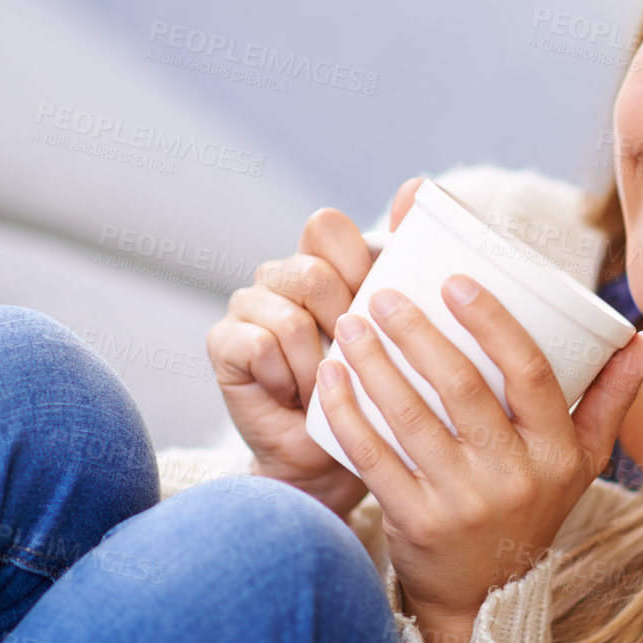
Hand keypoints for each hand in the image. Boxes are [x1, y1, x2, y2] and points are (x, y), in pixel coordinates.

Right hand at [206, 175, 424, 516]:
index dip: (351, 261)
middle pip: (311, 272)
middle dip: (342, 324)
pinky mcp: (223, 343)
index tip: (373, 303)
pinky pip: (260, 344)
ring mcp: (247, 306)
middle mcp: (280, 275)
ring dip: (318, 361)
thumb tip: (419, 184)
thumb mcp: (402, 321)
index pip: (326, 225)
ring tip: (326, 383)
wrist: (337, 458)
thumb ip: (407, 253)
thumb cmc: (379, 388)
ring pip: (290, 314)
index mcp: (322, 259)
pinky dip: (286, 378)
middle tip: (352, 359)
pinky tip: (293, 395)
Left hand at [315, 273, 642, 642]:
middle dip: (417, 334)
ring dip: (374, 366)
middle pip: (462, 390)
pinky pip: (375, 460)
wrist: (485, 597)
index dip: (492, 323)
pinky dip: (348, 416)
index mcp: (557, 452)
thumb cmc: (533, 506)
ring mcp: (463, 504)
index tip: (454, 281)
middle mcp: (514, 478)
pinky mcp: (416, 525)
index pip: (530, 374)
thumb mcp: (583, 459)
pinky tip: (330, 379)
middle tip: (383, 294)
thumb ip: (613, 396)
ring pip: (411, 420)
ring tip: (351, 325)